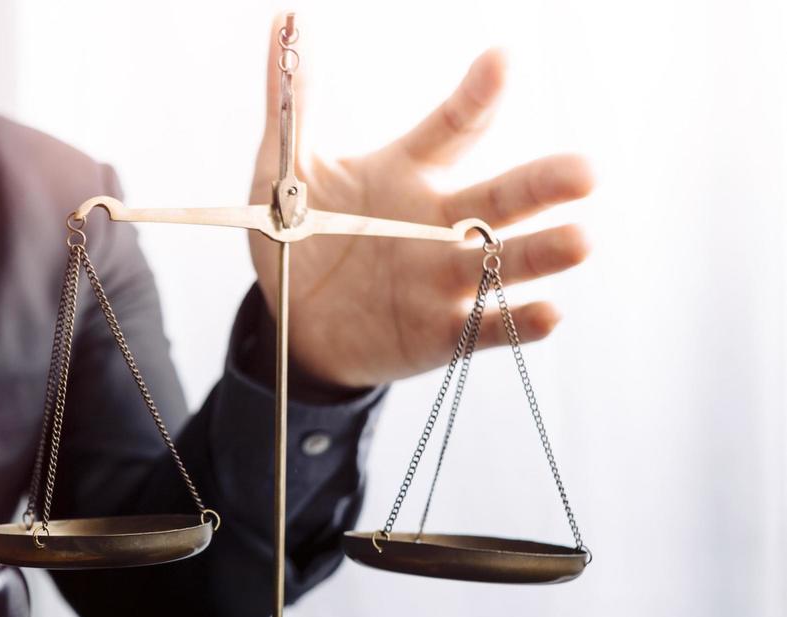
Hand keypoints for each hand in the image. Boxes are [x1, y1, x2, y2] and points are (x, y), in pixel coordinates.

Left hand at [250, 15, 593, 391]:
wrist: (291, 321)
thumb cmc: (298, 234)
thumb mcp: (285, 167)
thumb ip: (293, 100)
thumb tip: (283, 19)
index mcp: (410, 172)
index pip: (454, 127)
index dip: (477, 95)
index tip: (501, 59)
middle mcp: (440, 222)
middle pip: (500, 196)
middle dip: (543, 184)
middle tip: (585, 171)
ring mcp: (443, 279)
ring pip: (504, 263)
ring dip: (543, 253)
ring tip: (581, 240)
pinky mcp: (439, 332)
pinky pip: (483, 329)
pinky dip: (515, 323)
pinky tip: (548, 311)